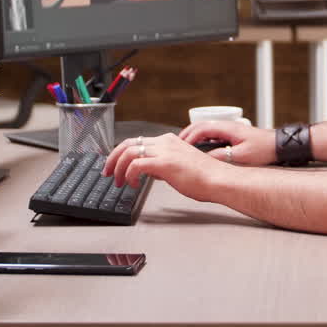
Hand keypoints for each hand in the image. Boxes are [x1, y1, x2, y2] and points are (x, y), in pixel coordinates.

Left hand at [103, 133, 226, 200]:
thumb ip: (163, 166)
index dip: (121, 154)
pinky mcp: (164, 163)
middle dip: (113, 158)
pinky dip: (129, 175)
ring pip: (129, 152)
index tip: (115, 166)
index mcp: (169, 141)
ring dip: (118, 168)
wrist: (219, 180)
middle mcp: (165, 142)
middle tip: (107, 173)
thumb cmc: (205, 178)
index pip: (137, 142)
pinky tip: (133, 184)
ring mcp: (164, 151)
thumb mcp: (179, 167)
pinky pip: (136, 165)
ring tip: (118, 182)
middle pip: (128, 143)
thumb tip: (149, 170)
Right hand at [178, 120, 276, 166]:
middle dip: (187, 135)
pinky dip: (202, 139)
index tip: (180, 147)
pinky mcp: (232, 135)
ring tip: (185, 147)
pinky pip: (212, 134)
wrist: (279, 146)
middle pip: (200, 126)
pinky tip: (200, 149)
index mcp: (227, 128)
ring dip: (194, 136)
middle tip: (176, 146)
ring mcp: (229, 129)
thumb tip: (205, 159)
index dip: (188, 138)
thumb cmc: (263, 149)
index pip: (201, 129)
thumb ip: (222, 156)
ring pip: (206, 129)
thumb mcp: (242, 156)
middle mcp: (226, 126)